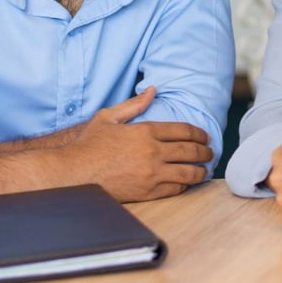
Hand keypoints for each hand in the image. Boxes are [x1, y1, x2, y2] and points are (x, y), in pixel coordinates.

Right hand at [61, 86, 212, 200]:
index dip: (199, 134)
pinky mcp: (147, 192)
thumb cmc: (88, 146)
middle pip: (190, 151)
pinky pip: (175, 189)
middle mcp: (152, 152)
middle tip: (209, 153)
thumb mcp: (108, 117)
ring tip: (204, 169)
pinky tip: (186, 183)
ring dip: (200, 171)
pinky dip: (185, 185)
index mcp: (145, 131)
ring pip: (188, 172)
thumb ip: (133, 105)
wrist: (72, 175)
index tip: (205, 137)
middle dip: (205, 152)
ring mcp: (151, 173)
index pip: (183, 130)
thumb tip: (153, 90)